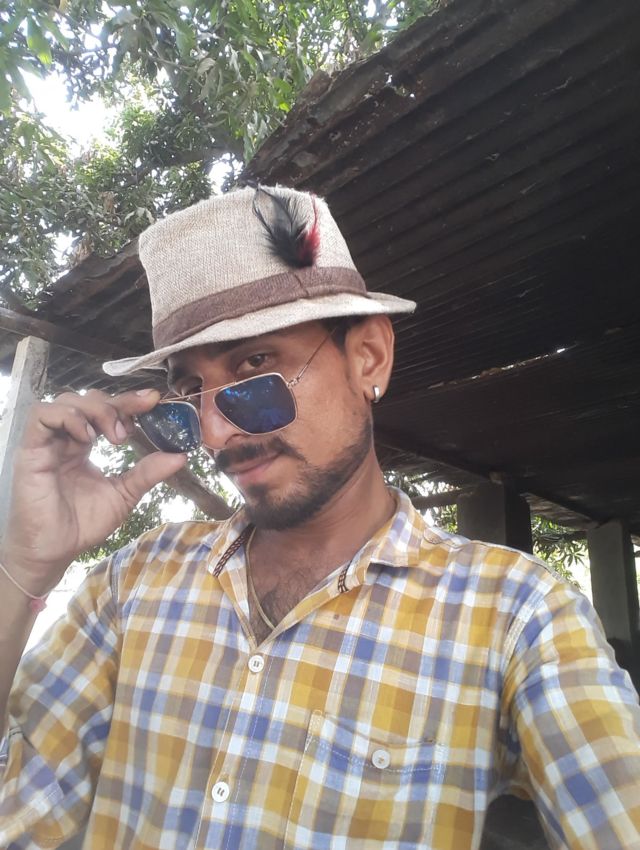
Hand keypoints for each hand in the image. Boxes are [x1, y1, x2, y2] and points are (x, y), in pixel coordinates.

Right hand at [0, 388, 186, 594]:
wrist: (56, 550)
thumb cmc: (83, 523)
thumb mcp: (124, 494)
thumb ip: (148, 472)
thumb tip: (181, 456)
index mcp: (84, 444)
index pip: (106, 409)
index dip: (129, 401)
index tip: (153, 400)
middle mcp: (65, 438)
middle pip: (88, 398)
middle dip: (115, 404)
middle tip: (130, 430)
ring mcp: (47, 441)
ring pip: (66, 400)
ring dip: (96, 410)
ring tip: (114, 438)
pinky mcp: (31, 449)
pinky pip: (42, 415)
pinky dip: (68, 417)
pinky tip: (87, 437)